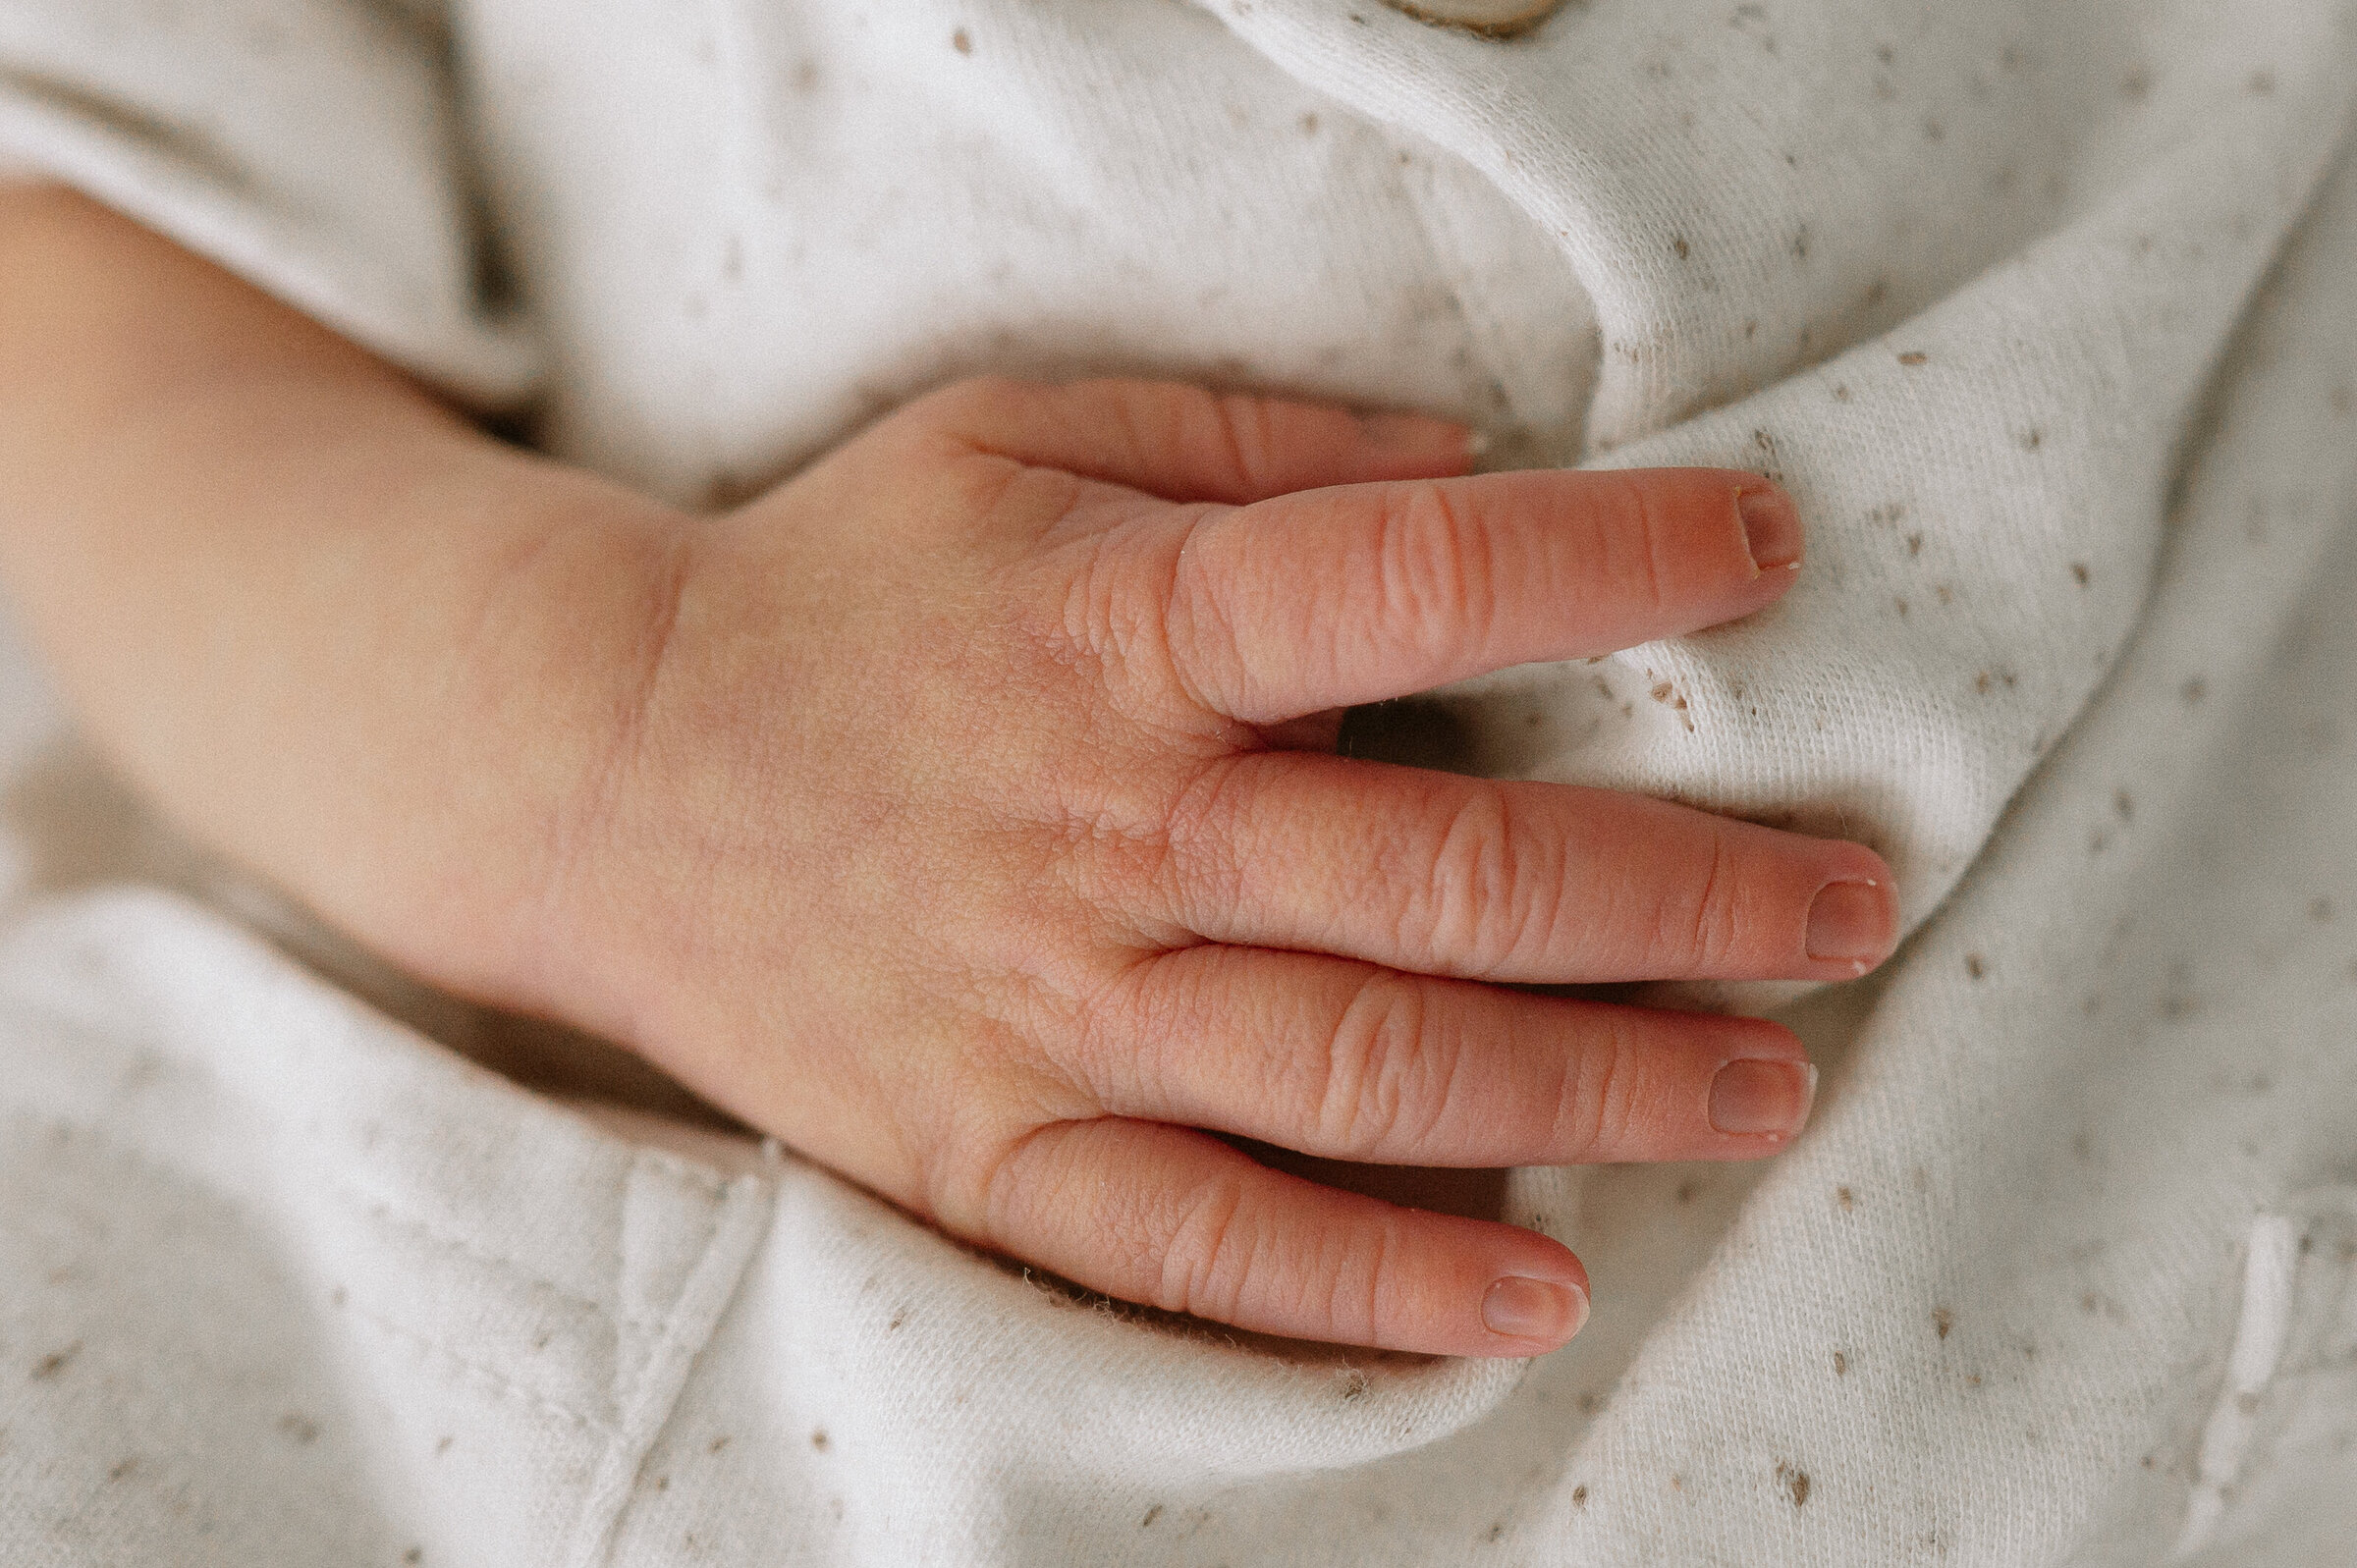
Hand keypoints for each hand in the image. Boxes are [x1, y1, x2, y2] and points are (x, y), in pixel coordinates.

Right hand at [534, 377, 1897, 1356]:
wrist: (601, 770)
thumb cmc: (839, 587)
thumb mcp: (1014, 436)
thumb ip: (1247, 442)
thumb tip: (1470, 462)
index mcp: (1121, 629)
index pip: (1409, 582)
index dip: (1613, 567)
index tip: (1767, 556)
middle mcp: (1108, 830)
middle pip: (1446, 875)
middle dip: (1686, 893)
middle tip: (1847, 906)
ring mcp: (1047, 1010)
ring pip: (1363, 1074)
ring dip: (1591, 1090)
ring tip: (1765, 1089)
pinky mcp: (987, 1150)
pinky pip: (1200, 1244)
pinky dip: (1370, 1286)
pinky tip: (1529, 1291)